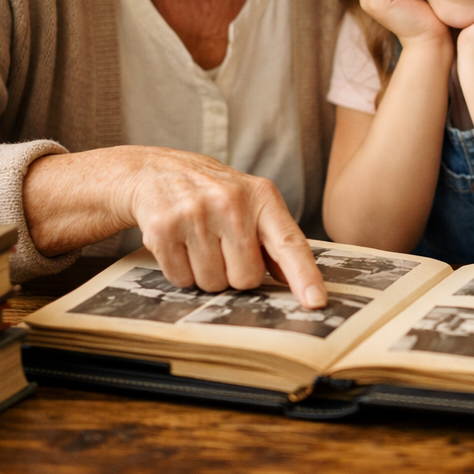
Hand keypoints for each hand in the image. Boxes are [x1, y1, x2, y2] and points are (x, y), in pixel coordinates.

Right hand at [23, 147, 326, 307]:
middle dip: (236, 273)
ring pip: (213, 283)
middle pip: (247, 278)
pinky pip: (182, 280)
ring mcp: (196, 214)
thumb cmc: (214, 194)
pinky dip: (181, 271)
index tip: (317, 301)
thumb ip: (274, 239)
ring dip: (206, 274)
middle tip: (223, 247)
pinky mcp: (164, 228)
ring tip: (199, 242)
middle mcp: (231, 202)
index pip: (289, 243)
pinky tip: (180, 244)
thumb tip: (294, 281)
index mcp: (262, 197)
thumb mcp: (251, 202)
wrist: (156, 172)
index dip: (304, 275)